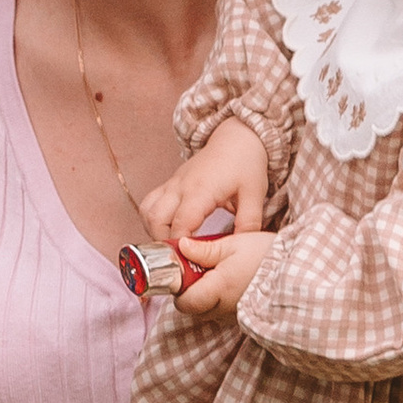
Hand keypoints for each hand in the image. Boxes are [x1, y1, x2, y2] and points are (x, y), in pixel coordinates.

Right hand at [141, 115, 268, 251]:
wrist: (235, 139)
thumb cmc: (245, 165)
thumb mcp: (254, 194)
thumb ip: (249, 222)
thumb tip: (239, 248)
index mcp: (201, 190)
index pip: (182, 223)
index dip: (180, 245)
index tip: (185, 263)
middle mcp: (181, 187)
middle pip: (156, 219)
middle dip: (162, 242)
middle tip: (178, 259)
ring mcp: (172, 184)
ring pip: (147, 211)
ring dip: (153, 232)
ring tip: (172, 247)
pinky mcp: (170, 185)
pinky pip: (149, 203)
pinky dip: (151, 220)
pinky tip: (166, 231)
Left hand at [168, 227, 277, 318]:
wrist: (298, 270)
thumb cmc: (268, 255)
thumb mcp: (234, 244)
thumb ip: (204, 249)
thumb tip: (181, 247)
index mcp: (217, 289)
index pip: (183, 301)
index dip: (177, 287)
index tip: (181, 271)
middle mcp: (224, 308)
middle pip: (192, 309)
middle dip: (189, 292)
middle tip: (198, 270)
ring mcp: (235, 315)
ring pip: (207, 312)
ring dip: (204, 297)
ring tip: (217, 274)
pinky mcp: (244, 317)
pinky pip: (222, 313)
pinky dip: (220, 300)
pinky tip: (230, 283)